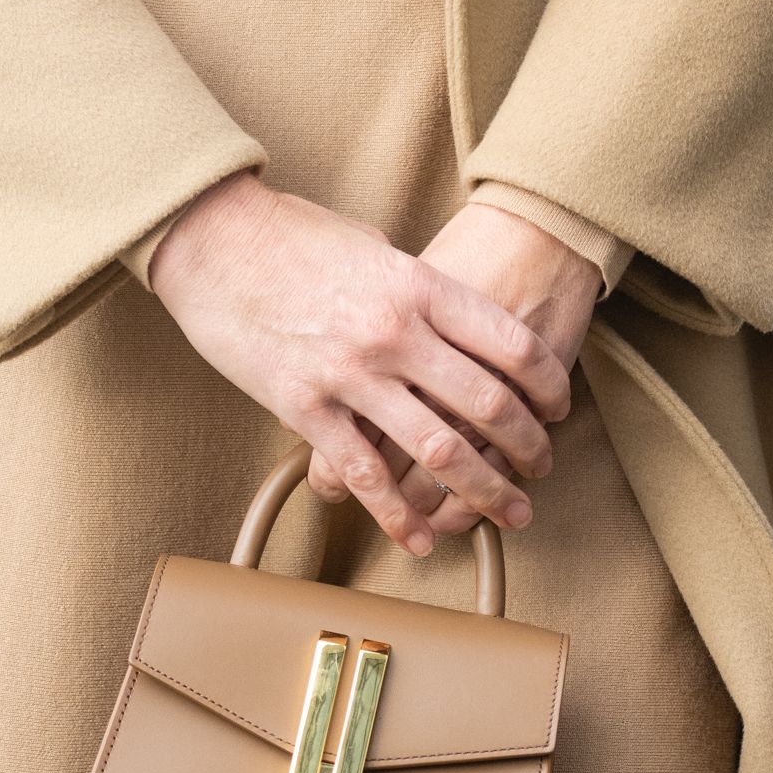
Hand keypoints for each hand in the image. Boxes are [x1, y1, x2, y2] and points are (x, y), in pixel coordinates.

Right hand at [147, 172, 572, 557]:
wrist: (214, 238)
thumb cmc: (292, 234)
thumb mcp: (372, 245)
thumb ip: (415, 286)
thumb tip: (448, 317)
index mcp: (417, 284)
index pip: (510, 343)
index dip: (548, 384)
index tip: (558, 408)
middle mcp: (395, 332)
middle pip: (487, 404)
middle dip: (527, 447)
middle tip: (542, 469)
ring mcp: (350, 374)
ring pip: (437, 450)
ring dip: (483, 491)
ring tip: (510, 514)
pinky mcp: (305, 407)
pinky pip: (365, 475)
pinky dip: (399, 515)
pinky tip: (421, 538)